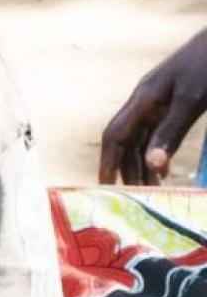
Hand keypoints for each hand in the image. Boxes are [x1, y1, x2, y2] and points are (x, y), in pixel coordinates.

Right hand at [100, 27, 206, 183]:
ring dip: (143, 164)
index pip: (114, 136)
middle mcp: (145, 102)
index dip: (107, 162)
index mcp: (143, 99)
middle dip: (128, 169)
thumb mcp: (191, 101)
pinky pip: (156, 133)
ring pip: (141, 139)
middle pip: (126, 141)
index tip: (105, 188)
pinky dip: (156, 153)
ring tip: (150, 189)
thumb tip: (153, 167)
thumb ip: (171, 132)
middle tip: (136, 197)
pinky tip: (163, 169)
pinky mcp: (173, 102)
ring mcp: (159, 102)